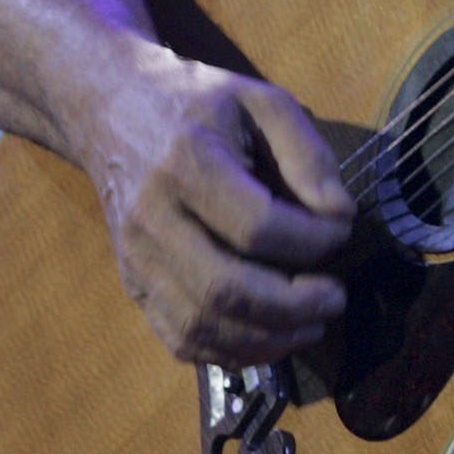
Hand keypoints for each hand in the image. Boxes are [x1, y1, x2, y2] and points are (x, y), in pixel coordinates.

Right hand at [77, 45, 355, 364]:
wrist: (110, 110)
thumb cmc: (198, 104)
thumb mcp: (263, 102)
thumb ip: (308, 154)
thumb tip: (340, 215)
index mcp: (187, 164)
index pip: (258, 227)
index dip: (313, 241)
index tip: (342, 230)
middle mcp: (152, 219)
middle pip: (224, 289)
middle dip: (293, 307)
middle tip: (336, 296)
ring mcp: (135, 258)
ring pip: (199, 326)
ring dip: (266, 340)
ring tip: (313, 323)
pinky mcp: (133, 283)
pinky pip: (178, 338)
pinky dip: (230, 352)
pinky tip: (271, 335)